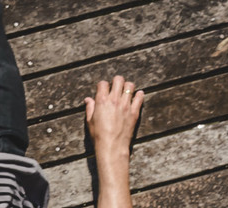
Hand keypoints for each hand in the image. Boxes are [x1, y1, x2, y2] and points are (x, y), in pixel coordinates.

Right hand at [85, 76, 142, 207]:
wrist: (112, 147)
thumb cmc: (98, 135)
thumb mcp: (90, 121)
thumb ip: (90, 108)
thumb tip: (88, 99)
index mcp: (101, 100)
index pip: (103, 83)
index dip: (103, 86)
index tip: (104, 90)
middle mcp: (114, 100)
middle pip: (118, 80)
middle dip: (116, 82)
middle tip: (116, 88)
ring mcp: (125, 105)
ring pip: (130, 86)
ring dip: (128, 87)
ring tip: (126, 92)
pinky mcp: (134, 112)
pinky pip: (139, 98)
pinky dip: (139, 95)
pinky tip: (138, 95)